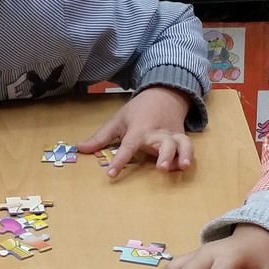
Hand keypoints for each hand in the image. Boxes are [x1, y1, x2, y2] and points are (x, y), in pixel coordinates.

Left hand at [77, 86, 193, 176]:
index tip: (111, 174)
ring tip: (183, 167)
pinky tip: (186, 166)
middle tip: (161, 168)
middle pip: (163, 143)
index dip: (119, 160)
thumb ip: (100, 137)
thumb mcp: (117, 120)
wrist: (164, 94)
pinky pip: (188, 146)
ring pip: (181, 144)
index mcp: (138, 130)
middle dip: (165, 155)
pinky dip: (189, 155)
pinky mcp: (181, 138)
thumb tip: (79, 148)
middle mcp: (157, 134)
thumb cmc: (137, 110)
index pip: (127, 147)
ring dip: (183, 155)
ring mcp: (171, 136)